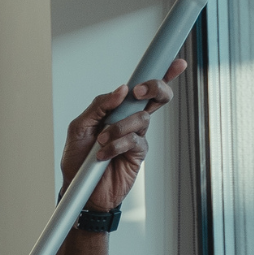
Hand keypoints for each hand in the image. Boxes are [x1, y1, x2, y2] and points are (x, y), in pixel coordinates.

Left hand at [62, 59, 186, 212]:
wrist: (80, 191)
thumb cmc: (78, 159)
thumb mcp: (79, 127)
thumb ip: (99, 105)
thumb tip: (121, 90)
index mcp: (118, 109)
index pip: (143, 88)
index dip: (162, 74)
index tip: (175, 63)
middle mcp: (130, 120)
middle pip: (157, 97)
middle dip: (154, 88)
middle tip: (137, 93)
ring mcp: (136, 137)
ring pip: (142, 118)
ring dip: (119, 128)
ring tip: (101, 141)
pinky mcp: (138, 154)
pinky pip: (135, 141)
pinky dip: (117, 145)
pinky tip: (104, 154)